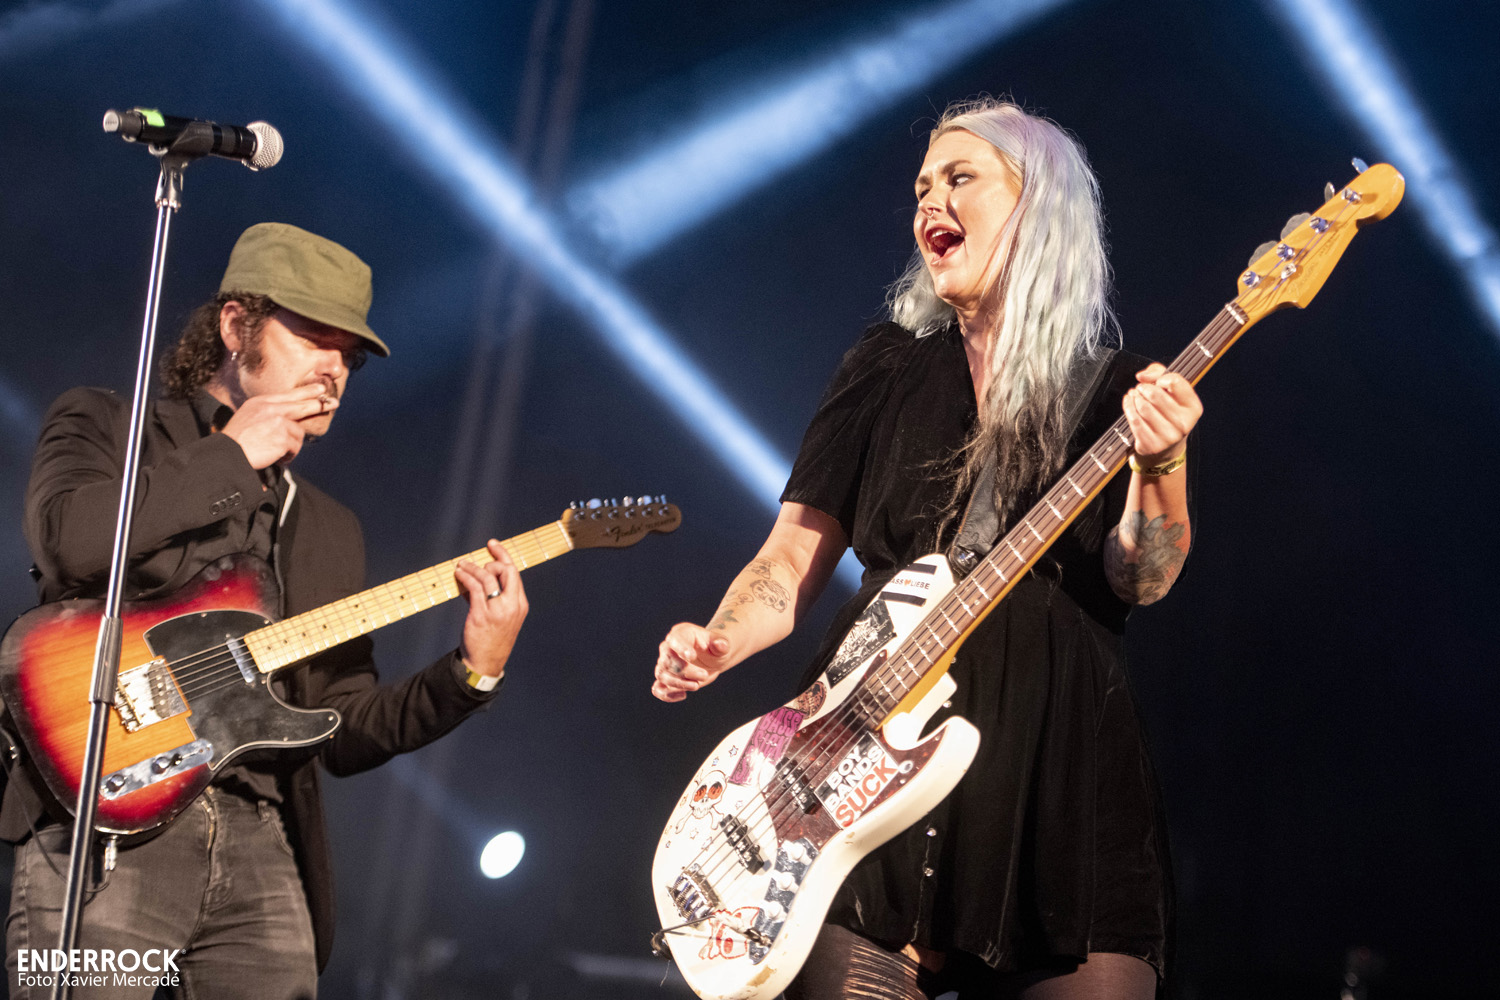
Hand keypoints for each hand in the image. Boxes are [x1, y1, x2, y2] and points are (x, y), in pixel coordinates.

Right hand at [220, 383, 336, 468]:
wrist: (226, 454)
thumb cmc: (235, 440)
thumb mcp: (248, 417)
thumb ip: (268, 413)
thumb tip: (289, 419)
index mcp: (261, 402)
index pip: (289, 395)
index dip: (307, 392)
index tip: (320, 390)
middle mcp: (271, 408)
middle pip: (302, 405)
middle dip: (320, 404)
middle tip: (334, 402)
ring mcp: (278, 421)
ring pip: (299, 433)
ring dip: (291, 446)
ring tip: (275, 452)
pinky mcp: (283, 436)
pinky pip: (295, 448)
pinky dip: (288, 456)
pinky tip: (275, 457)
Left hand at [455, 540, 527, 680]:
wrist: (485, 663)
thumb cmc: (492, 640)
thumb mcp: (502, 618)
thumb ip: (493, 598)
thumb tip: (475, 580)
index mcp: (520, 605)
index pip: (515, 573)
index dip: (504, 556)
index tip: (493, 545)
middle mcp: (511, 605)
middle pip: (506, 571)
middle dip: (493, 560)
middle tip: (479, 560)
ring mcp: (497, 610)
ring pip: (487, 577)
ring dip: (473, 567)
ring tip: (462, 565)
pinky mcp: (481, 614)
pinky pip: (474, 588)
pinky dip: (465, 576)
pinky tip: (459, 574)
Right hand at [652, 623, 731, 702]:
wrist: (712, 659)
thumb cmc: (714, 648)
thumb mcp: (721, 644)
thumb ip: (721, 643)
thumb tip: (721, 645)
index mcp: (681, 634)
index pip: (675, 640)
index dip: (681, 648)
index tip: (692, 657)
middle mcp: (668, 648)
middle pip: (667, 660)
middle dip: (684, 671)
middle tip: (704, 675)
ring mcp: (665, 664)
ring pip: (662, 675)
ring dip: (678, 683)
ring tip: (696, 685)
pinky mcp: (666, 679)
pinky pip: (658, 689)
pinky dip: (667, 695)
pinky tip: (683, 695)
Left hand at [1123, 364, 1202, 463]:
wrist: (1166, 450)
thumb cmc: (1168, 415)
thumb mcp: (1171, 393)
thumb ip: (1159, 374)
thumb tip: (1142, 375)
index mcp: (1193, 408)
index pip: (1175, 382)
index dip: (1161, 378)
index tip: (1156, 382)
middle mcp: (1183, 423)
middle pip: (1156, 394)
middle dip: (1144, 388)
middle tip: (1141, 388)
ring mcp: (1168, 436)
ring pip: (1143, 407)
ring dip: (1135, 397)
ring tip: (1134, 395)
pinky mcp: (1152, 444)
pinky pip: (1134, 420)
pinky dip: (1128, 407)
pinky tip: (1129, 403)